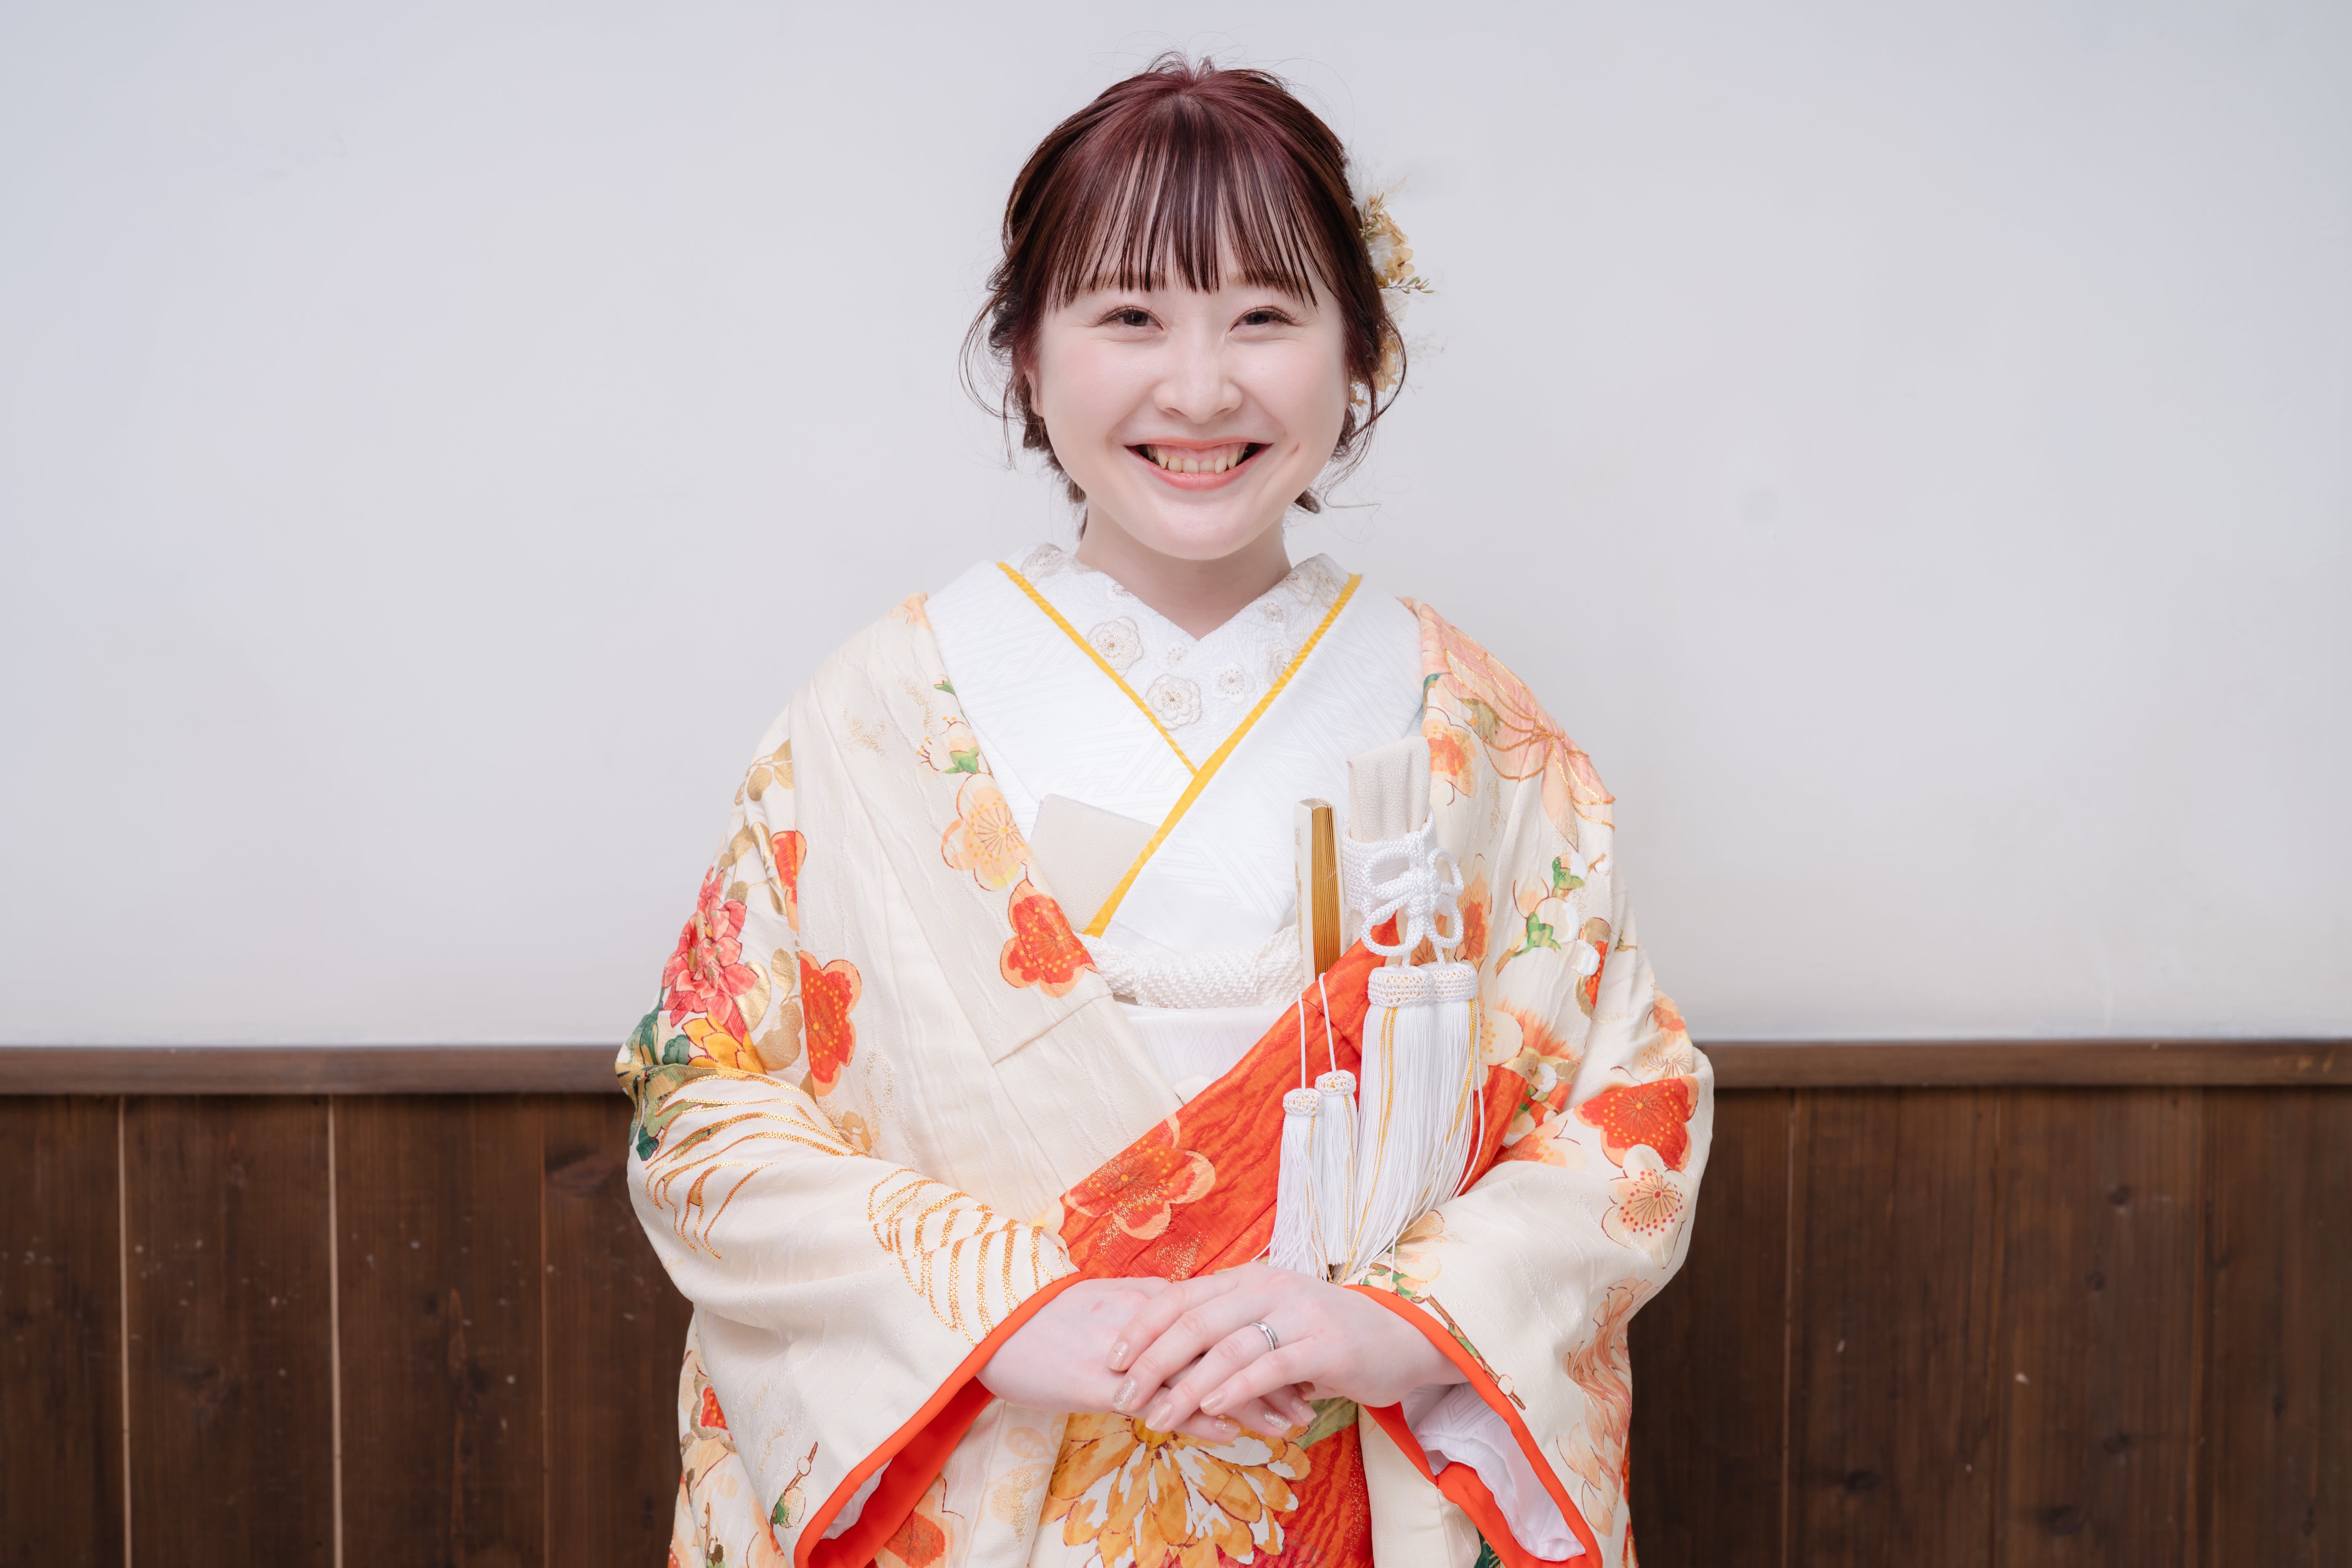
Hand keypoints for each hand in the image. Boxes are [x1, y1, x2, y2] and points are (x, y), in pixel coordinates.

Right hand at [978, 1277, 1313, 1442]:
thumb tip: (1172, 1342)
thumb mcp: (1098, 1314)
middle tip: (1311, 1395)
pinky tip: (1235, 1430)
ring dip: (1252, 1400)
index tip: (1295, 1361)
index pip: (1220, 1322)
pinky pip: (1164, 1400)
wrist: (985, 1319)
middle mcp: (1149, 1324)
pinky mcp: (1106, 1383)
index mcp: (1148, 1302)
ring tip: (1293, 1421)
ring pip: (1205, 1375)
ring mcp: (1131, 1354)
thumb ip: (1140, 1324)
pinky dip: (1202, 1415)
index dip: (1260, 1342)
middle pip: (1226, 1346)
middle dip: (1272, 1373)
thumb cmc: (1036, 1321)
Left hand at [1105, 1263, 1465, 1435]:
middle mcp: (1269, 1288)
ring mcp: (1298, 1314)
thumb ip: (1228, 1328)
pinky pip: (1270, 1367)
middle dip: (1153, 1360)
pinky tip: (1211, 1408)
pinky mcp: (1325, 1345)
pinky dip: (1235, 1388)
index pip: (1182, 1296)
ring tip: (1158, 1416)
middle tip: (1124, 1394)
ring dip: (1186, 1386)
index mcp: (1249, 1278)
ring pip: (1226, 1348)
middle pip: (1194, 1321)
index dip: (1143, 1325)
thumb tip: (1169, 1354)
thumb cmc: (1327, 1334)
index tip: (1113, 1358)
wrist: (1401, 1336)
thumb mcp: (1272, 1320)